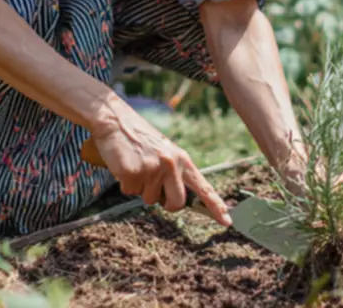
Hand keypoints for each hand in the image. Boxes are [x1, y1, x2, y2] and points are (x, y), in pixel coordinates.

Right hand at [89, 111, 230, 225]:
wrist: (115, 120)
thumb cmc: (140, 138)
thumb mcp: (165, 152)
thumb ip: (175, 173)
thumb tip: (179, 199)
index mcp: (182, 159)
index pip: (203, 186)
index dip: (215, 205)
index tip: (227, 220)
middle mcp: (170, 165)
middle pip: (176, 203)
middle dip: (166, 203)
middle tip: (154, 188)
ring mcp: (152, 169)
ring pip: (148, 199)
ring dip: (140, 188)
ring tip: (136, 165)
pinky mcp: (133, 173)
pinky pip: (129, 192)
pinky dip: (125, 183)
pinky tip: (125, 165)